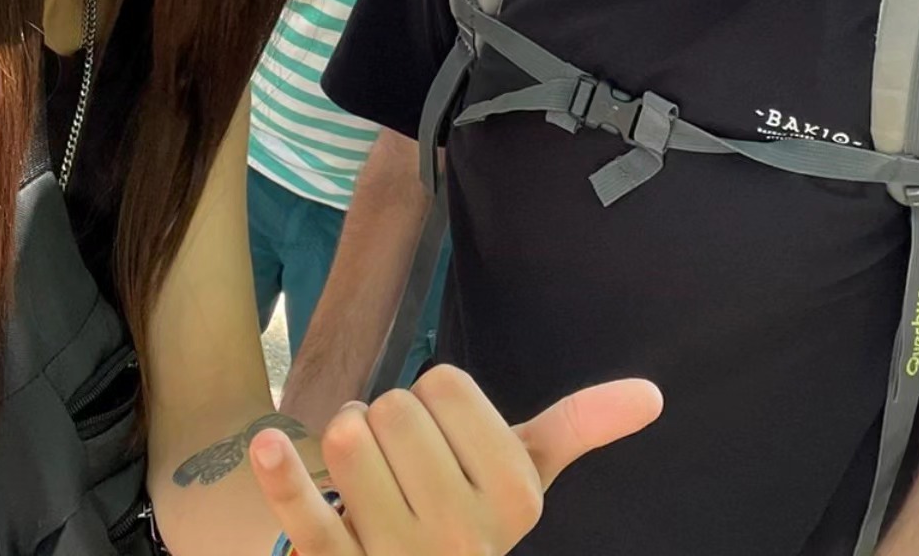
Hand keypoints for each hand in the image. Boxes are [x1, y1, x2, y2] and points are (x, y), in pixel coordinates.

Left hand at [248, 366, 660, 554]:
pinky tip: (268, 445)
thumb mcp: (520, 483)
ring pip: (348, 438)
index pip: (442, 383)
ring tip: (362, 481)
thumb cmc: (464, 525)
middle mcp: (462, 534)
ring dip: (342, 442)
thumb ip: (575, 431)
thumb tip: (651, 394)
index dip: (432, 398)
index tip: (442, 439)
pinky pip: (303, 507)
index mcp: (512, 497)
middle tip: (398, 464)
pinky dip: (280, 471)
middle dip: (385, 420)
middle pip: (393, 407)